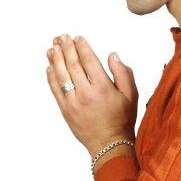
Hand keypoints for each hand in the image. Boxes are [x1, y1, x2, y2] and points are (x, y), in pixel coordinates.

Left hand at [46, 34, 137, 155]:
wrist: (109, 144)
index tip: (78, 38)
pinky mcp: (66, 110)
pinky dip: (51, 77)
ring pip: (62, 75)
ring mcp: (74, 102)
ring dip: (56, 59)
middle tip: (62, 37)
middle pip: (73, 65)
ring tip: (52, 47)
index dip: (82, 47)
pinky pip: (56, 90)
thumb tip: (112, 56)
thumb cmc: (122, 119)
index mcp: (103, 87)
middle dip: (66, 48)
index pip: (89, 61)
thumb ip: (123, 73)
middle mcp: (86, 93)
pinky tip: (50, 67)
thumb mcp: (131, 95)